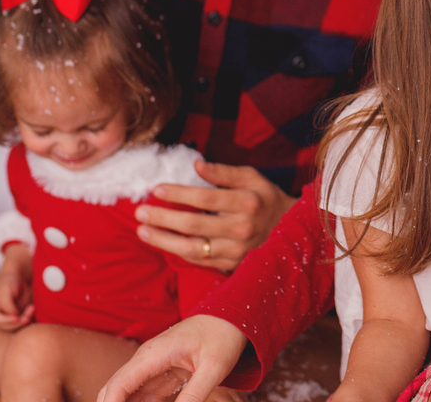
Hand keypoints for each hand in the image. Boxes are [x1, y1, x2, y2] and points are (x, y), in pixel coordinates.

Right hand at [0, 255, 33, 331]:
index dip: (4, 320)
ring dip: (24, 319)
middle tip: (27, 318)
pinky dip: (29, 316)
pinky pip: (23, 320)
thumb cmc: (9, 280)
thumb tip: (13, 316)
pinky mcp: (18, 314)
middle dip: (17, 322)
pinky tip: (32, 308)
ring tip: (32, 309)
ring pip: (15, 324)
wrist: (19, 277)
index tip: (15, 318)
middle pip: (5, 325)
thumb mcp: (5, 289)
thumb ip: (7, 303)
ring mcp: (9, 315)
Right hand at [97, 315, 248, 401]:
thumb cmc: (222, 337)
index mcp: (153, 354)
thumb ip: (194, 395)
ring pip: (125, 392)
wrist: (229, 317)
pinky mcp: (160, 372)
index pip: (118, 384)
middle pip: (114, 388)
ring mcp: (151, 365)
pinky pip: (141, 394)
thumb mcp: (213, 369)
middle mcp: (146, 359)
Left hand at [135, 160, 295, 270]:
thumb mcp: (251, 177)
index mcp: (247, 202)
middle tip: (139, 212)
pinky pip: (201, 261)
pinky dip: (179, 253)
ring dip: (164, 240)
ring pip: (193, 248)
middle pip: (194, 225)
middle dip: (163, 218)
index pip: (205, 198)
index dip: (179, 194)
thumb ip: (224, 173)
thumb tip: (196, 165)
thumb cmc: (265, 198)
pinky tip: (163, 243)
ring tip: (142, 231)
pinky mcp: (233, 265)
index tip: (156, 189)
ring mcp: (237, 251)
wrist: (290, 230)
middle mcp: (242, 229)